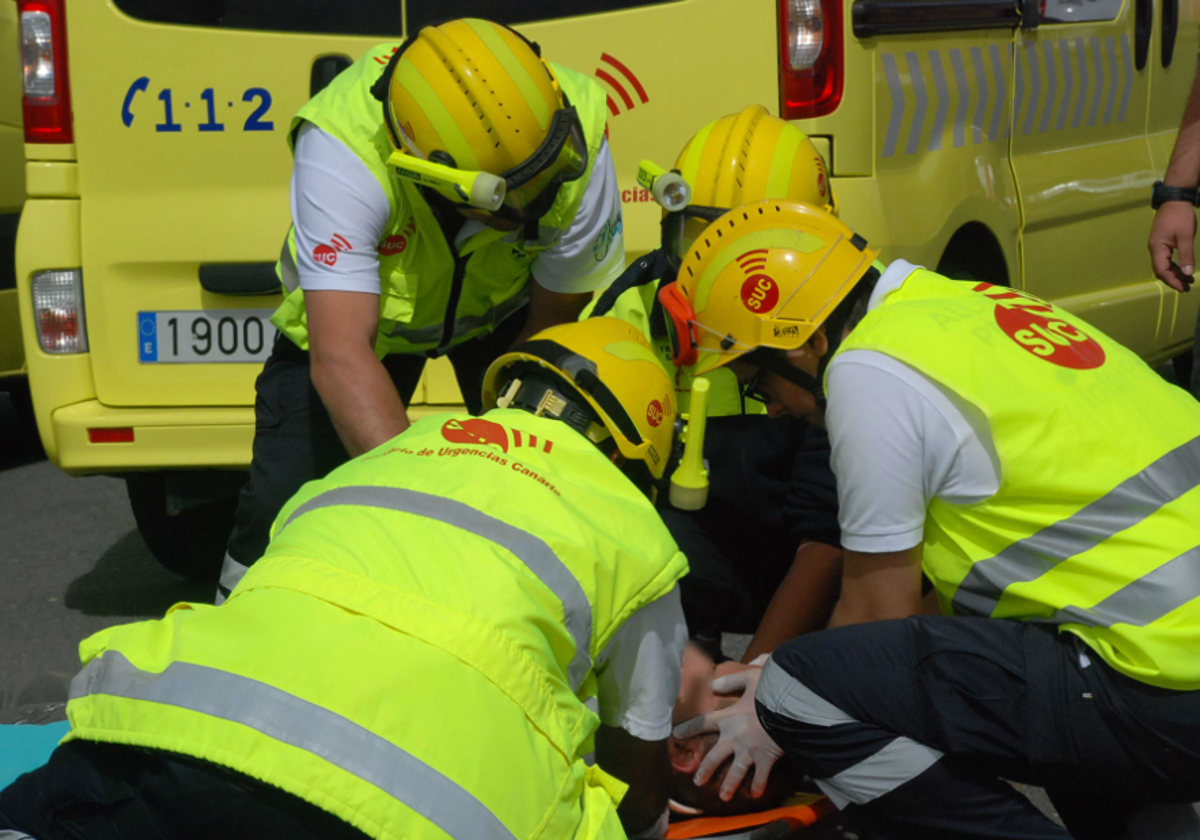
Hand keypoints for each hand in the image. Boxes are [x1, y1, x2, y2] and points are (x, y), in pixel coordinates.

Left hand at [671, 666, 783, 800]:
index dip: (689, 728)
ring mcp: (750, 750)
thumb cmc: (770, 689)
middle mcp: (735, 737)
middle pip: (714, 757)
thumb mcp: (749, 679)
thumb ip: (730, 681)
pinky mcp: (766, 758)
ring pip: (735, 772)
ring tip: (723, 797)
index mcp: (729, 717)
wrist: (791, 705)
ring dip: (729, 785)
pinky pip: (761, 777)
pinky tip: (755, 794)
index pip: (703, 723)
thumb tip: (713, 685)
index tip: (677, 734)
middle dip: (704, 770)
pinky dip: (759, 786)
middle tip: (697, 782)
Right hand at [1149, 202, 1197, 291]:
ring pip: (1164, 264)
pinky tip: (1183, 268)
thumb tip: (1187, 273)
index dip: (1172, 280)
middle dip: (1174, 279)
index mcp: (1157, 248)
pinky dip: (1175, 265)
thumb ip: (1186, 256)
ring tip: (1188, 280)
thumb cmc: (1180, 217)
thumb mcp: (1185, 237)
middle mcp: (1154, 249)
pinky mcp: (1162, 242)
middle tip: (1187, 287)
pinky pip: (1166, 258)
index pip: (1162, 270)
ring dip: (1175, 273)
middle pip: (1161, 269)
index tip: (1183, 288)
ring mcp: (1157, 245)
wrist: (1175, 199)